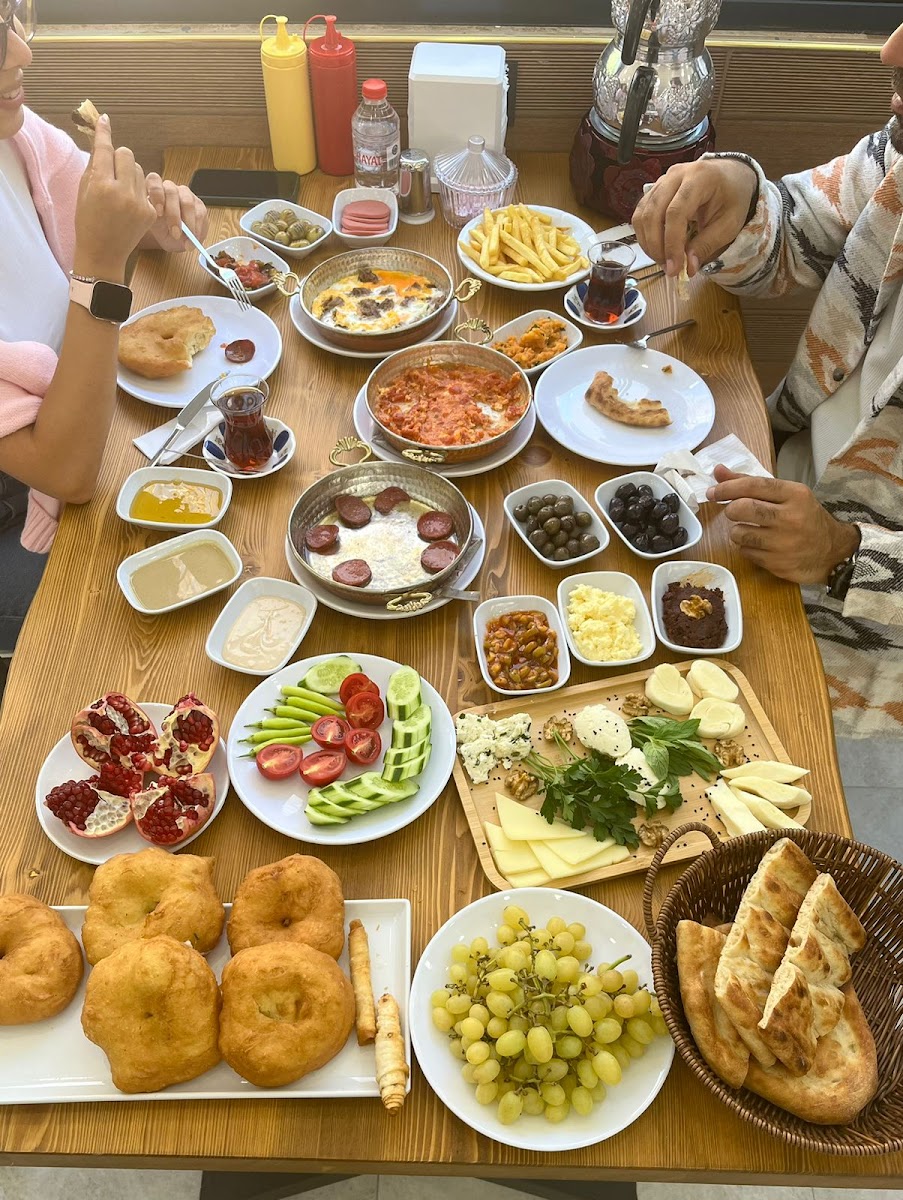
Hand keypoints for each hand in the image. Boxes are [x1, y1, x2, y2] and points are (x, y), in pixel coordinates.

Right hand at [73, 115, 157, 280]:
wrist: (103, 252)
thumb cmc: (88, 221)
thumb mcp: (83, 191)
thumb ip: (94, 166)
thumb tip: (100, 142)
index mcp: (101, 185)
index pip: (104, 149)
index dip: (103, 133)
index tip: (104, 120)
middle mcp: (122, 191)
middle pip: (127, 154)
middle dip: (118, 157)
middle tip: (111, 169)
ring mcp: (139, 202)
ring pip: (139, 170)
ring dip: (129, 173)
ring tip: (119, 190)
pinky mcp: (150, 211)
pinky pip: (146, 188)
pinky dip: (137, 190)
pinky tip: (128, 204)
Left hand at [144, 174, 208, 251]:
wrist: (174, 238)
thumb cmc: (161, 230)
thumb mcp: (153, 226)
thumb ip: (153, 217)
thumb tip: (158, 217)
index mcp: (155, 189)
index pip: (154, 180)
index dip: (156, 193)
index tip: (159, 212)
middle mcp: (170, 188)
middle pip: (172, 192)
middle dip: (174, 215)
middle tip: (175, 234)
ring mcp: (186, 195)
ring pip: (187, 202)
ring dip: (187, 224)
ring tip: (185, 241)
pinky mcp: (198, 204)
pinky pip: (199, 214)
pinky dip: (196, 229)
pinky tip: (193, 239)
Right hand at [632, 158, 757, 277]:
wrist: (731, 176)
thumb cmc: (733, 198)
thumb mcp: (729, 224)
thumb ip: (707, 244)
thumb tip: (688, 268)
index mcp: (699, 178)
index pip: (676, 212)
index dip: (672, 243)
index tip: (674, 268)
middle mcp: (676, 174)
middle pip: (653, 213)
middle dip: (657, 246)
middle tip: (668, 268)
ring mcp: (662, 180)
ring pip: (643, 215)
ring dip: (648, 243)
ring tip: (663, 260)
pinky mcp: (654, 190)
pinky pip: (641, 214)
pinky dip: (645, 235)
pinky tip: (657, 248)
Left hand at [707, 465, 860, 584]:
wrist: (832, 552)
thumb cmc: (806, 518)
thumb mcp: (787, 495)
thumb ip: (751, 483)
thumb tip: (718, 471)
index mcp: (795, 495)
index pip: (753, 485)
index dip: (727, 488)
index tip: (712, 492)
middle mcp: (789, 518)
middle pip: (741, 508)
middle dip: (731, 510)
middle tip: (735, 512)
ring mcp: (783, 543)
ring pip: (738, 533)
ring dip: (737, 531)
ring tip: (750, 529)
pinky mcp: (777, 563)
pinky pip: (745, 552)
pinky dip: (745, 547)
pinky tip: (759, 544)